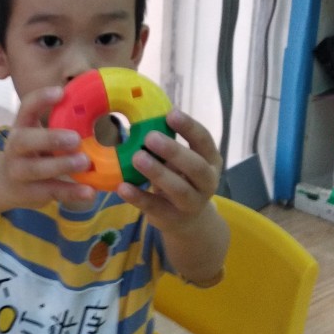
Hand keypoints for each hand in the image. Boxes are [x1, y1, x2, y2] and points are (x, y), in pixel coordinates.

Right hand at [0, 86, 96, 208]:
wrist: (5, 184)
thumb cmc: (32, 152)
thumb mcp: (37, 135)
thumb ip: (58, 125)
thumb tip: (99, 109)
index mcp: (21, 127)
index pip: (26, 108)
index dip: (41, 99)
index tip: (61, 92)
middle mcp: (15, 148)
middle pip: (25, 140)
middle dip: (50, 138)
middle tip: (76, 138)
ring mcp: (20, 171)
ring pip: (37, 169)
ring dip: (62, 165)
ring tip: (85, 162)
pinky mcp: (30, 192)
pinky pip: (52, 192)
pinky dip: (71, 192)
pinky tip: (90, 191)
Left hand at [116, 108, 222, 232]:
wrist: (188, 221)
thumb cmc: (181, 179)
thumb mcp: (182, 161)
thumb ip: (168, 143)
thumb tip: (142, 112)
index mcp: (211, 161)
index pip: (204, 141)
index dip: (189, 127)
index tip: (171, 114)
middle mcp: (207, 183)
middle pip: (196, 166)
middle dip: (174, 151)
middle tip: (150, 137)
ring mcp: (192, 204)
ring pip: (178, 189)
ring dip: (157, 172)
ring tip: (137, 157)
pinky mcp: (172, 218)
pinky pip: (154, 207)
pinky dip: (138, 197)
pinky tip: (122, 187)